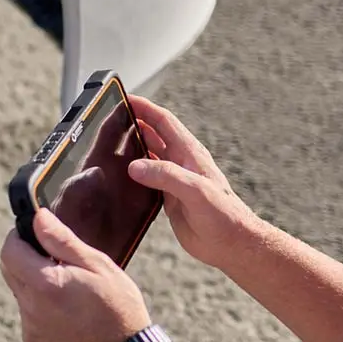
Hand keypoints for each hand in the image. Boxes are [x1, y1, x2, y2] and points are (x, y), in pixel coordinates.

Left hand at [0, 208, 151, 341]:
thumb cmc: (117, 304)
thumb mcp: (96, 264)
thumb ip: (61, 239)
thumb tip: (38, 217)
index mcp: (46, 284)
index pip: (9, 251)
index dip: (19, 236)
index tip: (37, 233)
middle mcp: (31, 307)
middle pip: (9, 269)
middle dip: (26, 256)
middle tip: (57, 257)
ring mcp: (30, 326)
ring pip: (18, 289)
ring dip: (34, 280)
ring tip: (67, 285)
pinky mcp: (33, 340)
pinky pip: (27, 310)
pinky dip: (39, 302)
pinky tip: (66, 306)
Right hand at [126, 95, 262, 269]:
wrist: (231, 243)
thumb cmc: (223, 215)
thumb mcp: (196, 191)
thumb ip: (167, 176)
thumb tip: (136, 166)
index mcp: (189, 153)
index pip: (163, 121)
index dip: (145, 108)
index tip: (125, 98)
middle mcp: (181, 163)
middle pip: (154, 134)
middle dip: (134, 122)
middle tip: (111, 117)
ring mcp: (174, 180)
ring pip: (149, 155)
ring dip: (133, 146)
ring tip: (111, 141)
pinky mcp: (170, 198)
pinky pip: (148, 179)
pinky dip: (134, 173)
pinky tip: (122, 174)